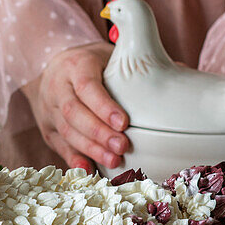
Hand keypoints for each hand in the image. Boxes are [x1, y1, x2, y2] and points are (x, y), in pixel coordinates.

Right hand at [23, 43, 129, 171]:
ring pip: (66, 131)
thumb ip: (134, 64)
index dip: (103, 106)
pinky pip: (59, 146)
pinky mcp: (47, 129)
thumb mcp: (108, 55)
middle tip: (122, 146)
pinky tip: (89, 169)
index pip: (86, 86)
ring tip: (114, 160)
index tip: (124, 123)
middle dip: (98, 132)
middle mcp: (57, 86)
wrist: (55, 70)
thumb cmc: (92, 64)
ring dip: (91, 149)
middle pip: (73, 112)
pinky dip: (74, 159)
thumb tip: (176, 72)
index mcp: (75, 64)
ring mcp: (48, 109)